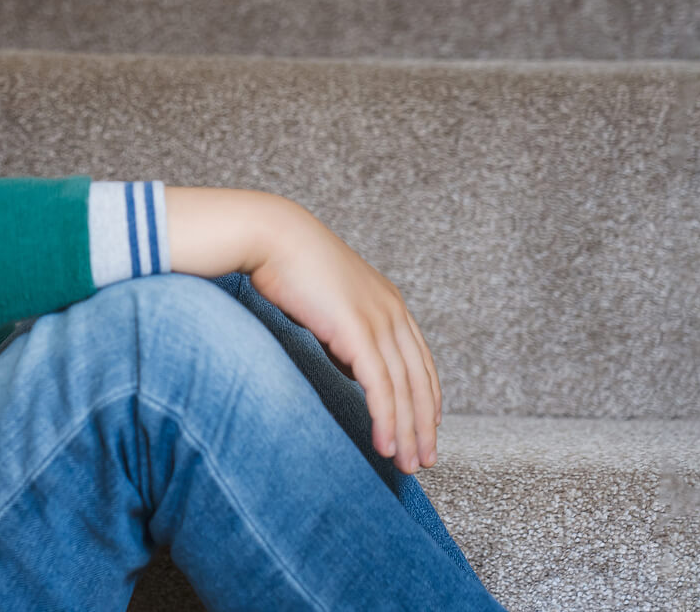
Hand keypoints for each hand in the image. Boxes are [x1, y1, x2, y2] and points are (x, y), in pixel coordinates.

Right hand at [248, 205, 442, 475]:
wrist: (272, 236)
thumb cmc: (288, 264)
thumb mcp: (327, 303)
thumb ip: (345, 334)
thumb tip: (350, 364)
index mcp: (388, 303)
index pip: (420, 361)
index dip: (427, 398)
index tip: (427, 428)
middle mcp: (392, 312)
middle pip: (420, 380)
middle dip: (424, 425)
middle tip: (423, 459)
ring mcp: (379, 320)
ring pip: (404, 389)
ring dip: (408, 431)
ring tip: (406, 463)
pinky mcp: (359, 330)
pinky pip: (380, 386)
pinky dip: (386, 419)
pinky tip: (384, 445)